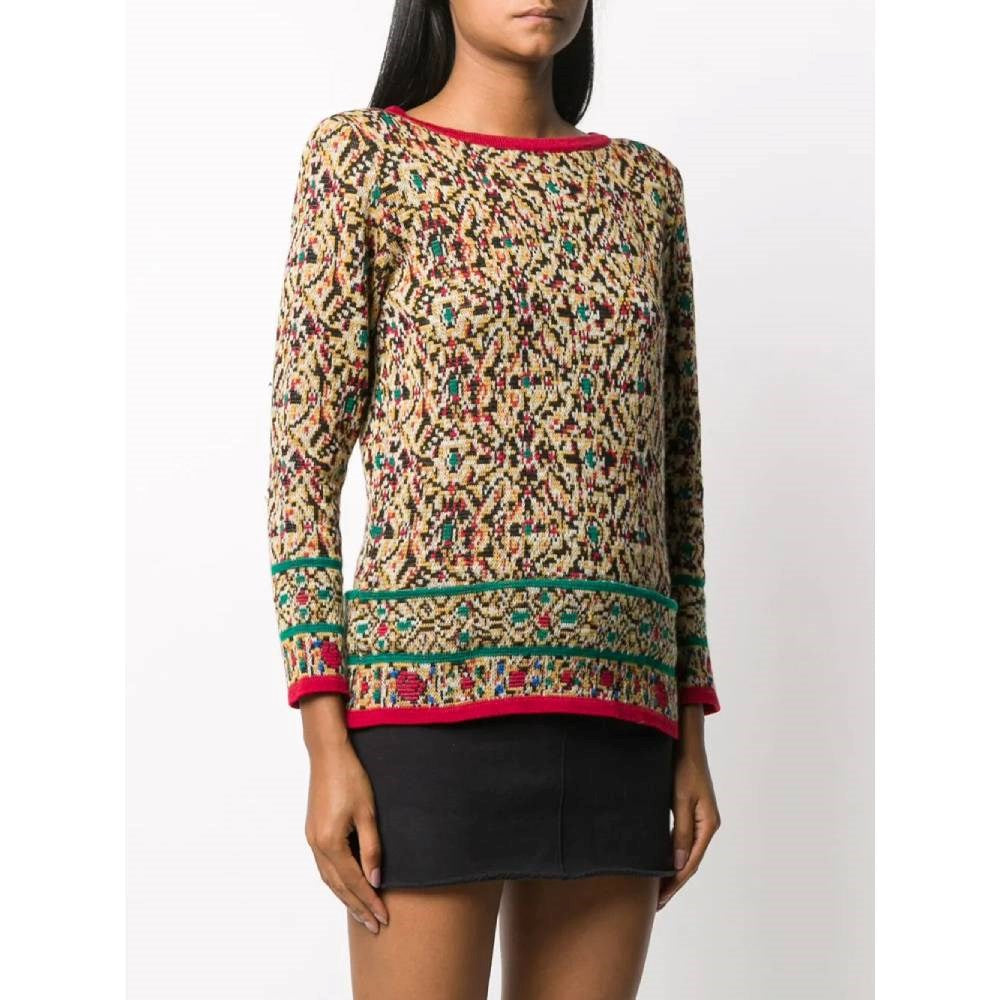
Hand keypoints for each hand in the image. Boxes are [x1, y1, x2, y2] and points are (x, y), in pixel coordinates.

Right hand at [301, 695, 388, 934]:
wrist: (328, 754)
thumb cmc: (351, 779)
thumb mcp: (368, 813)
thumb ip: (372, 849)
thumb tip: (376, 881)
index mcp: (331, 842)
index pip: (353, 882)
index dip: (369, 901)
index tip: (384, 918)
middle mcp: (317, 845)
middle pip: (338, 886)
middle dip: (357, 907)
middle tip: (375, 926)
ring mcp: (312, 839)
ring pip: (328, 879)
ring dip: (345, 898)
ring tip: (362, 914)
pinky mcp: (313, 831)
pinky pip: (324, 867)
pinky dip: (336, 882)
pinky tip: (346, 887)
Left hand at [657, 706, 720, 909]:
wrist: (686, 742)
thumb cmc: (683, 767)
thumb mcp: (680, 800)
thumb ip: (680, 832)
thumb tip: (676, 866)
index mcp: (708, 824)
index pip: (690, 862)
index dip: (675, 883)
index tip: (660, 899)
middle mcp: (707, 825)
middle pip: (689, 861)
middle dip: (673, 882)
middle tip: (655, 903)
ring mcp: (700, 818)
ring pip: (685, 852)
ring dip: (671, 870)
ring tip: (655, 889)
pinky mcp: (691, 811)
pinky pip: (681, 839)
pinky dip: (671, 853)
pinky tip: (659, 861)